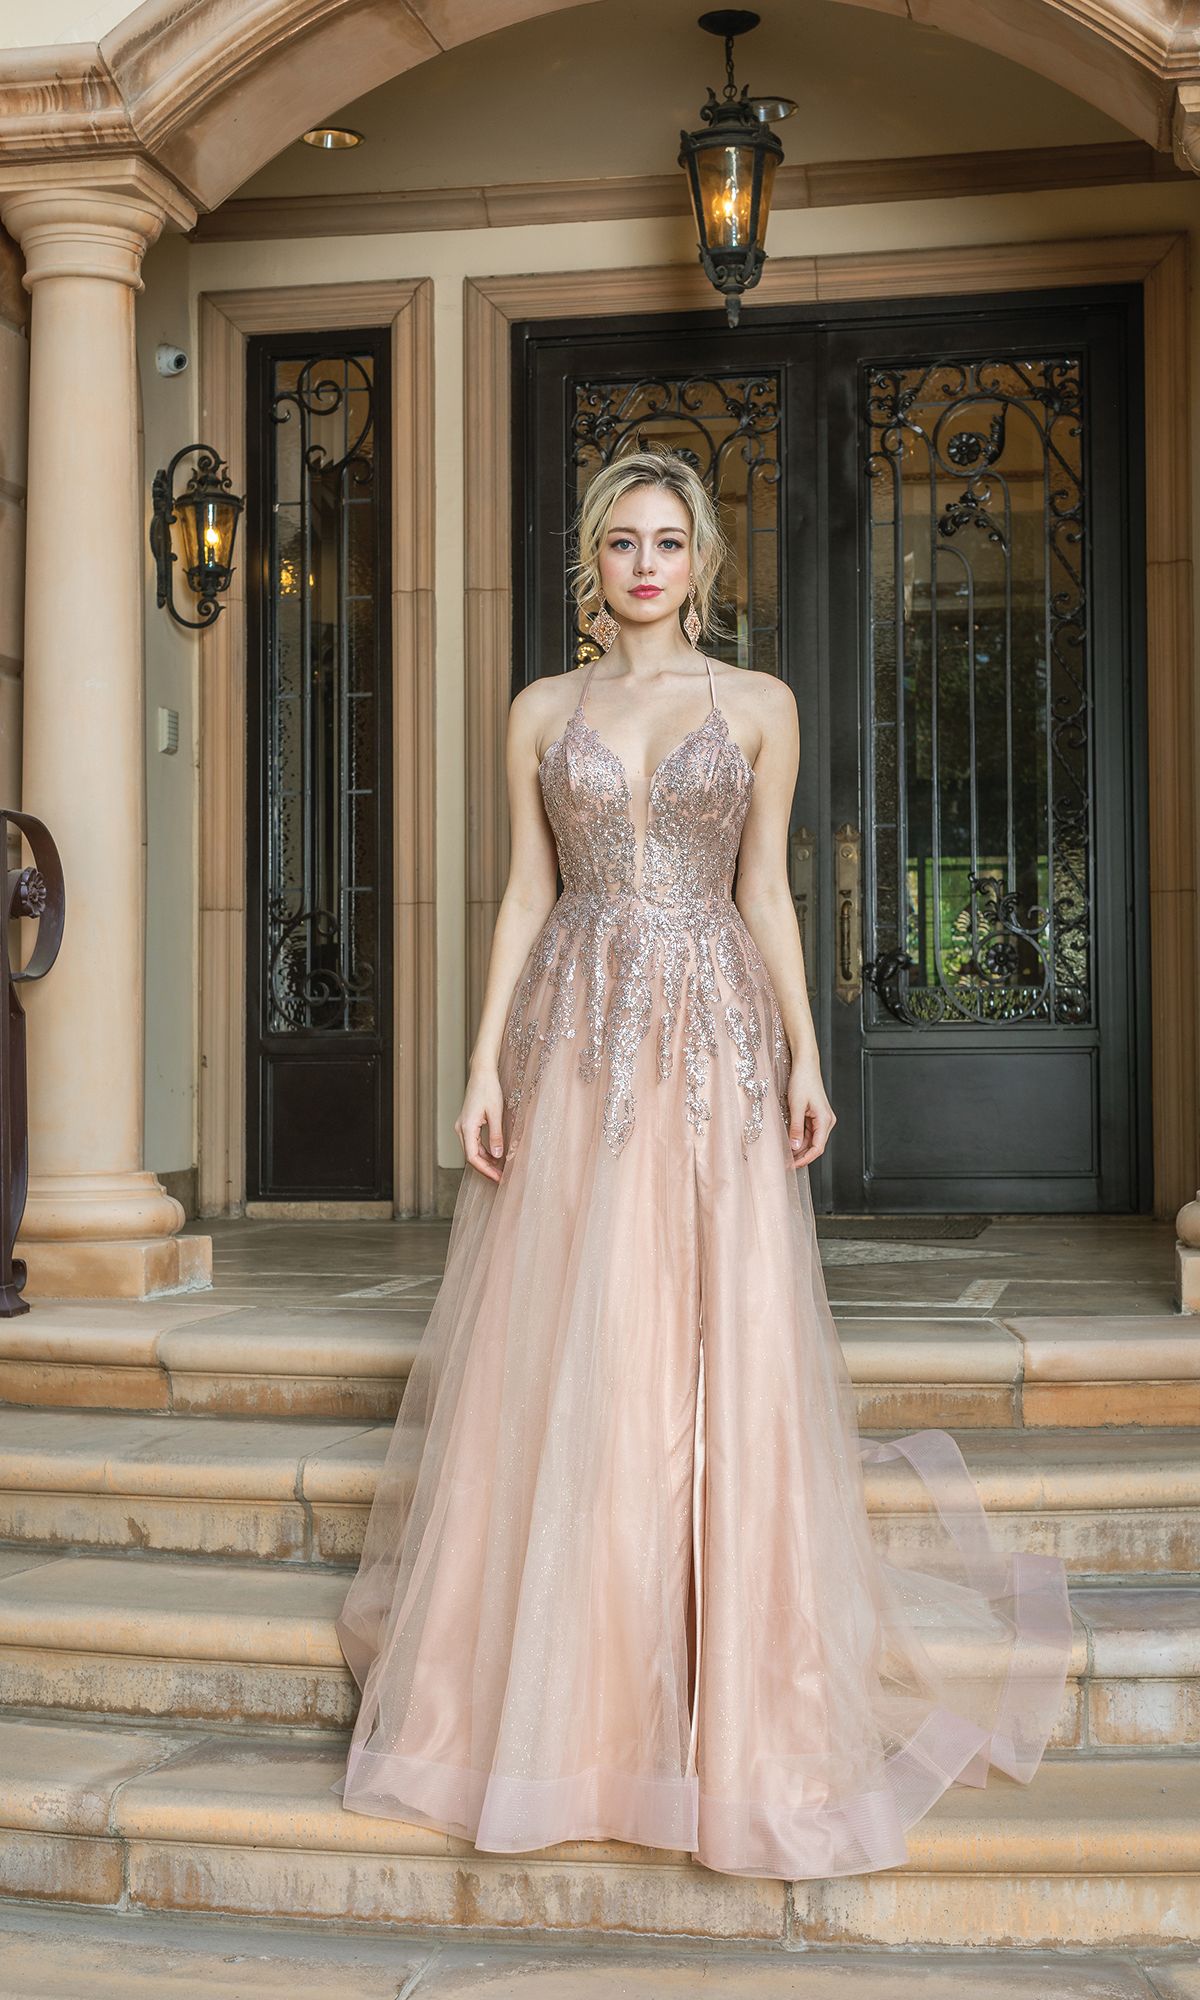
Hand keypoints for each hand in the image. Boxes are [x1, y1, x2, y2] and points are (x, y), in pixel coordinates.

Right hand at [456, 1066, 505, 1181]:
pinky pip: (474, 1142)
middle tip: (501, 1177)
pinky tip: (495, 1155)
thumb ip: (496, 1136)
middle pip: (471, 1156)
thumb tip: (498, 1157)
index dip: (485, 1170)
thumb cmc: (489, 1089)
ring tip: (500, 1169)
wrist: (482, 1073)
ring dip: (485, 1161)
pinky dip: (484, 1151)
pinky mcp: (468, 1123)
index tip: (498, 1178)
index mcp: (466, 1128)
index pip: (472, 1157)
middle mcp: (461, 1129)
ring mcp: (463, 1126)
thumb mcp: (496, 1113)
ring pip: (472, 1150)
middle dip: (486, 1168)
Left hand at [785, 1063, 835, 1169]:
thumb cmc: (803, 1081)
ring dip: (799, 1148)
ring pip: (811, 1140)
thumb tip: (794, 1146)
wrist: (805, 1065)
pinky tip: (789, 1142)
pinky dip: (799, 1138)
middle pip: (815, 1145)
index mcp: (825, 1120)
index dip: (805, 1159)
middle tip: (786, 1163)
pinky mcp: (815, 1115)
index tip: (793, 1165)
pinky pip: (808, 1132)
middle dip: (801, 1155)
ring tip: (785, 1154)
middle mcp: (826, 1121)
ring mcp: (821, 1118)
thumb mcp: (796, 1106)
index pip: (818, 1147)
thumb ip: (796, 1128)